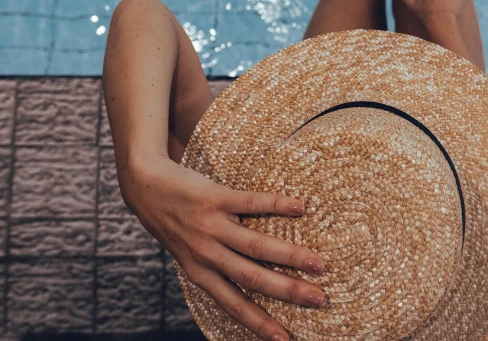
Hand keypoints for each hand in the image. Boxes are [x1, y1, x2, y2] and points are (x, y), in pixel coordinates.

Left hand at [121, 154, 325, 340]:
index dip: (259, 322)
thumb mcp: (186, 253)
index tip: (285, 339)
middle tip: (319, 298)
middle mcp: (206, 254)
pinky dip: (276, 205)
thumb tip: (250, 281)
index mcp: (199, 272)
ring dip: (290, 256)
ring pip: (255, 246)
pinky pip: (250, 202)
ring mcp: (210, 226)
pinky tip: (299, 207)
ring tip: (318, 262)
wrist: (143, 185)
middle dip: (287, 291)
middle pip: (252, 277)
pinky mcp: (215, 197)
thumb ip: (213, 266)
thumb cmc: (171, 222)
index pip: (233, 303)